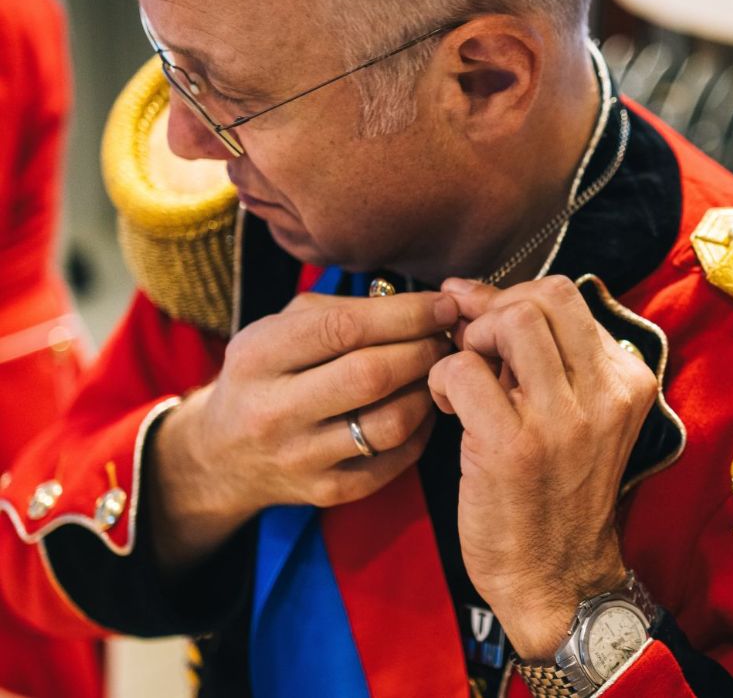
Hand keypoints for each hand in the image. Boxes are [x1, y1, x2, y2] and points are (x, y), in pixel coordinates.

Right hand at [150, 290, 458, 570]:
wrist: (223, 453)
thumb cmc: (268, 371)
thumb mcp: (282, 327)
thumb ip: (343, 308)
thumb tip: (420, 304)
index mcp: (258, 355)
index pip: (343, 328)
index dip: (405, 315)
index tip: (444, 306)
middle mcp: (272, 410)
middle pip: (371, 376)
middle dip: (424, 351)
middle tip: (447, 338)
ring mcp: (300, 457)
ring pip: (390, 424)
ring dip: (428, 391)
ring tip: (439, 372)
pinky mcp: (327, 491)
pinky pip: (394, 460)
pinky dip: (422, 429)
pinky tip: (425, 406)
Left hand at [428, 276, 657, 659]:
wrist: (556, 578)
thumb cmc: (557, 491)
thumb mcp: (578, 416)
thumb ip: (547, 356)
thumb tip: (472, 293)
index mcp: (627, 380)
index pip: (569, 295)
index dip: (513, 297)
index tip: (483, 319)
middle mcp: (606, 393)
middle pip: (547, 296)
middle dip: (496, 309)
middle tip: (475, 347)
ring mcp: (563, 420)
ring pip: (513, 321)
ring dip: (473, 339)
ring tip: (465, 377)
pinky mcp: (515, 447)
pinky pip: (465, 369)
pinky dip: (443, 378)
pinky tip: (447, 407)